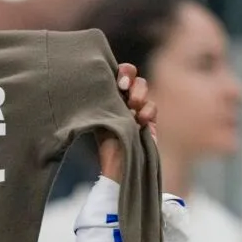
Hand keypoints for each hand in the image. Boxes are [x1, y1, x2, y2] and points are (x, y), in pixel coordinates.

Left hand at [97, 63, 154, 181]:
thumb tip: (90, 82)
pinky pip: (152, 108)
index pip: (115, 73)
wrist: (115, 169)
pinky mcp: (147, 121)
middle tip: (124, 88)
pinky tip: (140, 121)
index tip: (119, 82)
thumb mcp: (93, 121)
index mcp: (104, 95)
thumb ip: (96, 102)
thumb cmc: (97, 145)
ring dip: (139, 93)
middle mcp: (120, 99)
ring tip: (133, 106)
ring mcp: (135, 108)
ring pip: (142, 88)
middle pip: (131, 75)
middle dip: (130, 79)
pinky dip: (148, 111)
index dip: (121, 72)